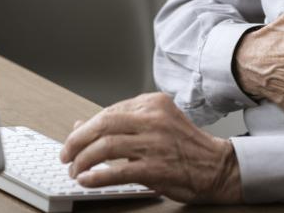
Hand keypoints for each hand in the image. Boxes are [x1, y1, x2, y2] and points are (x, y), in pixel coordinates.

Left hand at [59, 92, 240, 203]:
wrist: (218, 166)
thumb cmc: (185, 146)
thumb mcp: (156, 124)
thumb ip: (121, 123)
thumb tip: (81, 124)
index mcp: (154, 103)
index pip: (109, 111)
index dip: (86, 128)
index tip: (74, 140)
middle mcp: (154, 119)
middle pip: (103, 124)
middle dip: (77, 141)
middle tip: (66, 154)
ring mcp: (156, 143)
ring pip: (106, 146)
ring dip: (83, 160)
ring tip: (75, 170)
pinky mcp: (157, 168)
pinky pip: (117, 172)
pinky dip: (96, 177)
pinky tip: (86, 180)